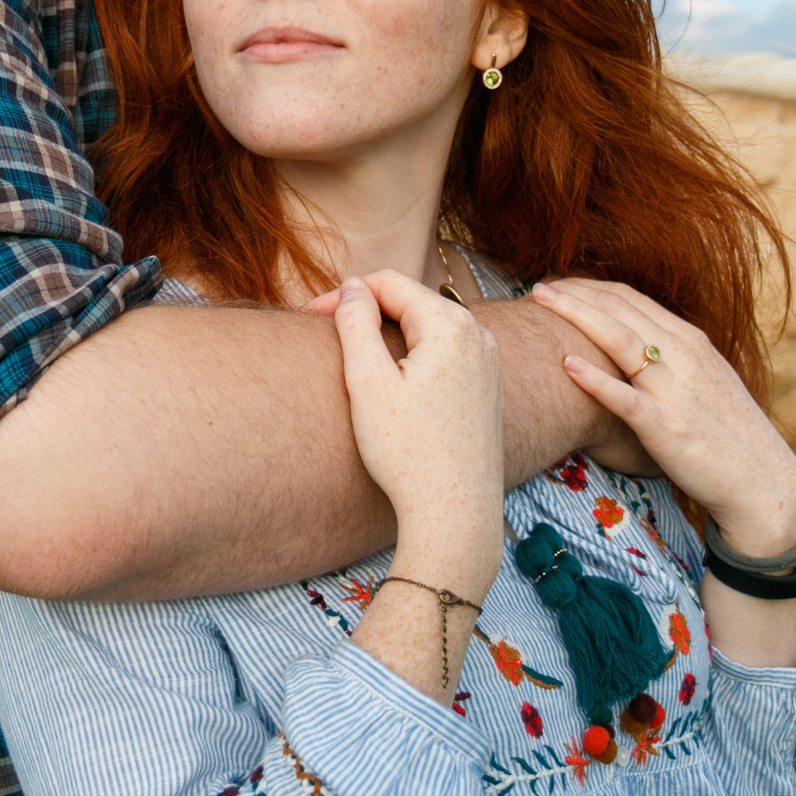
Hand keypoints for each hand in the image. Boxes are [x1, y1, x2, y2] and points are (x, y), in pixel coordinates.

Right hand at [332, 269, 505, 603]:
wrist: (455, 513)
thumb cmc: (408, 452)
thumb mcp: (368, 382)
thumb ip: (355, 323)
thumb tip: (351, 287)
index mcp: (450, 324)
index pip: (388, 282)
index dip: (343, 294)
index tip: (308, 317)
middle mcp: (478, 334)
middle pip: (411, 301)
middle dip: (367, 310)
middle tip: (325, 335)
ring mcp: (488, 361)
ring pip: (428, 326)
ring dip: (389, 332)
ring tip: (354, 358)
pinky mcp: (488, 388)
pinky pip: (446, 353)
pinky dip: (414, 355)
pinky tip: (393, 384)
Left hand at [530, 278, 795, 558]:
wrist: (760, 481)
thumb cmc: (726, 434)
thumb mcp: (704, 381)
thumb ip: (671, 357)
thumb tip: (636, 344)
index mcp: (691, 341)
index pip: (631, 299)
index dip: (589, 288)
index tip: (558, 284)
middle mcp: (683, 356)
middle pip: (619, 310)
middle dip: (574, 294)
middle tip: (537, 287)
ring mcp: (674, 390)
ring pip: (619, 340)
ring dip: (576, 316)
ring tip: (540, 303)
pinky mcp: (666, 427)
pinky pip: (625, 398)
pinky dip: (596, 379)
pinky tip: (567, 365)